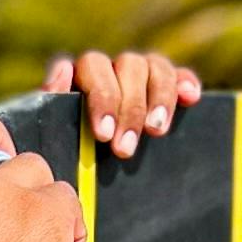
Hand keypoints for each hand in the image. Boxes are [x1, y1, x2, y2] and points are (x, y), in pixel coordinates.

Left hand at [49, 47, 199, 160]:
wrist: (85, 174)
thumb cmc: (65, 153)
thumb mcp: (52, 134)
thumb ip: (50, 105)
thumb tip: (62, 69)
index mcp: (82, 76)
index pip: (93, 68)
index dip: (102, 97)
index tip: (104, 134)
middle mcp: (113, 68)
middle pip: (129, 67)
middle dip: (130, 109)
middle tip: (126, 149)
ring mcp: (141, 75)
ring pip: (156, 68)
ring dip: (159, 98)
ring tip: (157, 131)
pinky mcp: (167, 87)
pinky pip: (180, 76)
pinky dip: (185, 82)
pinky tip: (191, 98)